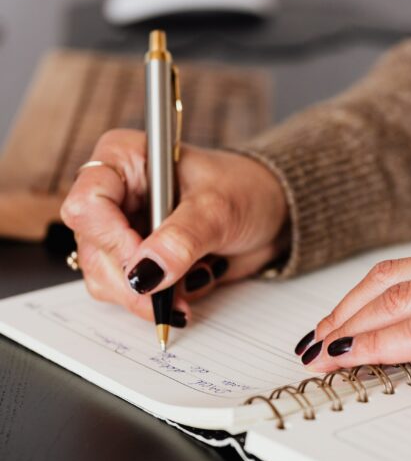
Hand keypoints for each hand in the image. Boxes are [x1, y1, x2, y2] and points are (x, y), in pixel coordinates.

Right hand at [61, 129, 287, 321]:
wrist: (271, 212)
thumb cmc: (246, 190)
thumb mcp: (218, 208)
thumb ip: (182, 239)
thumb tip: (145, 275)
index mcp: (126, 160)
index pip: (89, 202)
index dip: (111, 239)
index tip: (145, 265)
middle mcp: (118, 194)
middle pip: (93, 248)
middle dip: (132, 280)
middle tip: (167, 296)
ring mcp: (126, 229)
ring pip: (106, 277)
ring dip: (147, 295)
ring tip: (191, 284)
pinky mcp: (141, 259)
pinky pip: (131, 293)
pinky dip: (160, 300)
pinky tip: (191, 284)